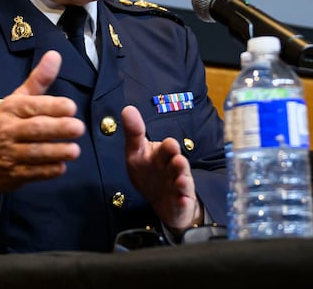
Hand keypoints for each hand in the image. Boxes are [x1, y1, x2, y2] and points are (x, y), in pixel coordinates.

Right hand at [0, 51, 82, 205]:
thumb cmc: (4, 124)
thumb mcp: (16, 100)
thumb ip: (38, 80)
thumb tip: (55, 55)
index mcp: (11, 109)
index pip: (32, 107)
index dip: (52, 107)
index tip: (71, 107)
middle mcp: (8, 131)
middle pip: (34, 129)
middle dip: (57, 128)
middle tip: (78, 128)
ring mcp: (9, 154)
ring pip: (34, 153)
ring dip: (55, 152)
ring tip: (75, 150)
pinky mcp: (12, 175)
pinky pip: (31, 173)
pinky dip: (47, 171)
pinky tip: (61, 167)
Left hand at [121, 104, 199, 231]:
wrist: (163, 200)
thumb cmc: (149, 172)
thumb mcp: (137, 153)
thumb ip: (133, 132)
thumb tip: (127, 109)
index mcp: (163, 155)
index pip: (168, 147)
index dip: (169, 147)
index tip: (170, 144)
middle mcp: (174, 168)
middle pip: (178, 163)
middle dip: (178, 162)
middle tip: (177, 160)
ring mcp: (179, 186)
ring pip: (183, 181)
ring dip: (183, 180)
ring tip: (180, 179)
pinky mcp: (182, 203)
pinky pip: (184, 203)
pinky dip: (184, 202)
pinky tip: (183, 201)